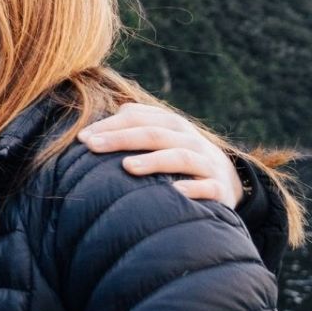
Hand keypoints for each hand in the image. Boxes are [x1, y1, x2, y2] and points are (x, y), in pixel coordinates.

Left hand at [82, 102, 242, 208]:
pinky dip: (192, 189)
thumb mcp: (164, 137)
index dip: (111, 125)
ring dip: (154, 161)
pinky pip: (207, 188)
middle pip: (155, 134)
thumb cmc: (181, 158)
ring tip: (127, 167)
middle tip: (92, 146)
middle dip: (122, 138)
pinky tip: (174, 192)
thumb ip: (138, 125)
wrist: (228, 181)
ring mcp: (206, 164)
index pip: (138, 118)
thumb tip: (107, 119)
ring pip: (180, 157)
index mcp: (173, 125)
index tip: (83, 138)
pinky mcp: (219, 189)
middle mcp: (190, 140)